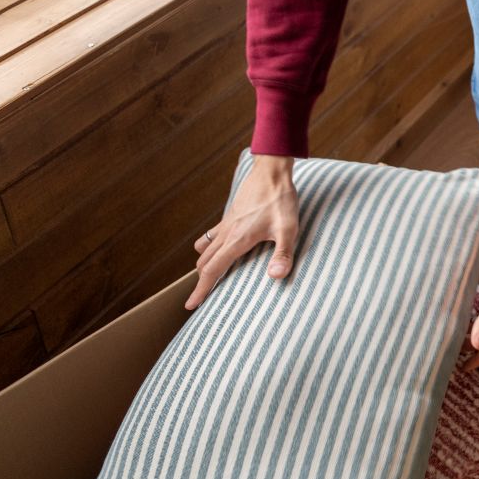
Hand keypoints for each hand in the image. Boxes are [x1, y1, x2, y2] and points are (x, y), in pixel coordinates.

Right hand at [186, 154, 298, 309]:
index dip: (201, 290)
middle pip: (204, 263)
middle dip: (201, 281)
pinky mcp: (230, 216)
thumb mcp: (289, 229)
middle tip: (200, 297)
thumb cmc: (281, 200)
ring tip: (207, 276)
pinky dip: (208, 247)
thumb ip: (283, 254)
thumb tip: (276, 277)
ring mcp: (226, 224)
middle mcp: (226, 234)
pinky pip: (211, 235)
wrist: (271, 172)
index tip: (190, 305)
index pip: (212, 271)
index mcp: (237, 240)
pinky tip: (218, 250)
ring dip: (203, 263)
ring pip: (205, 249)